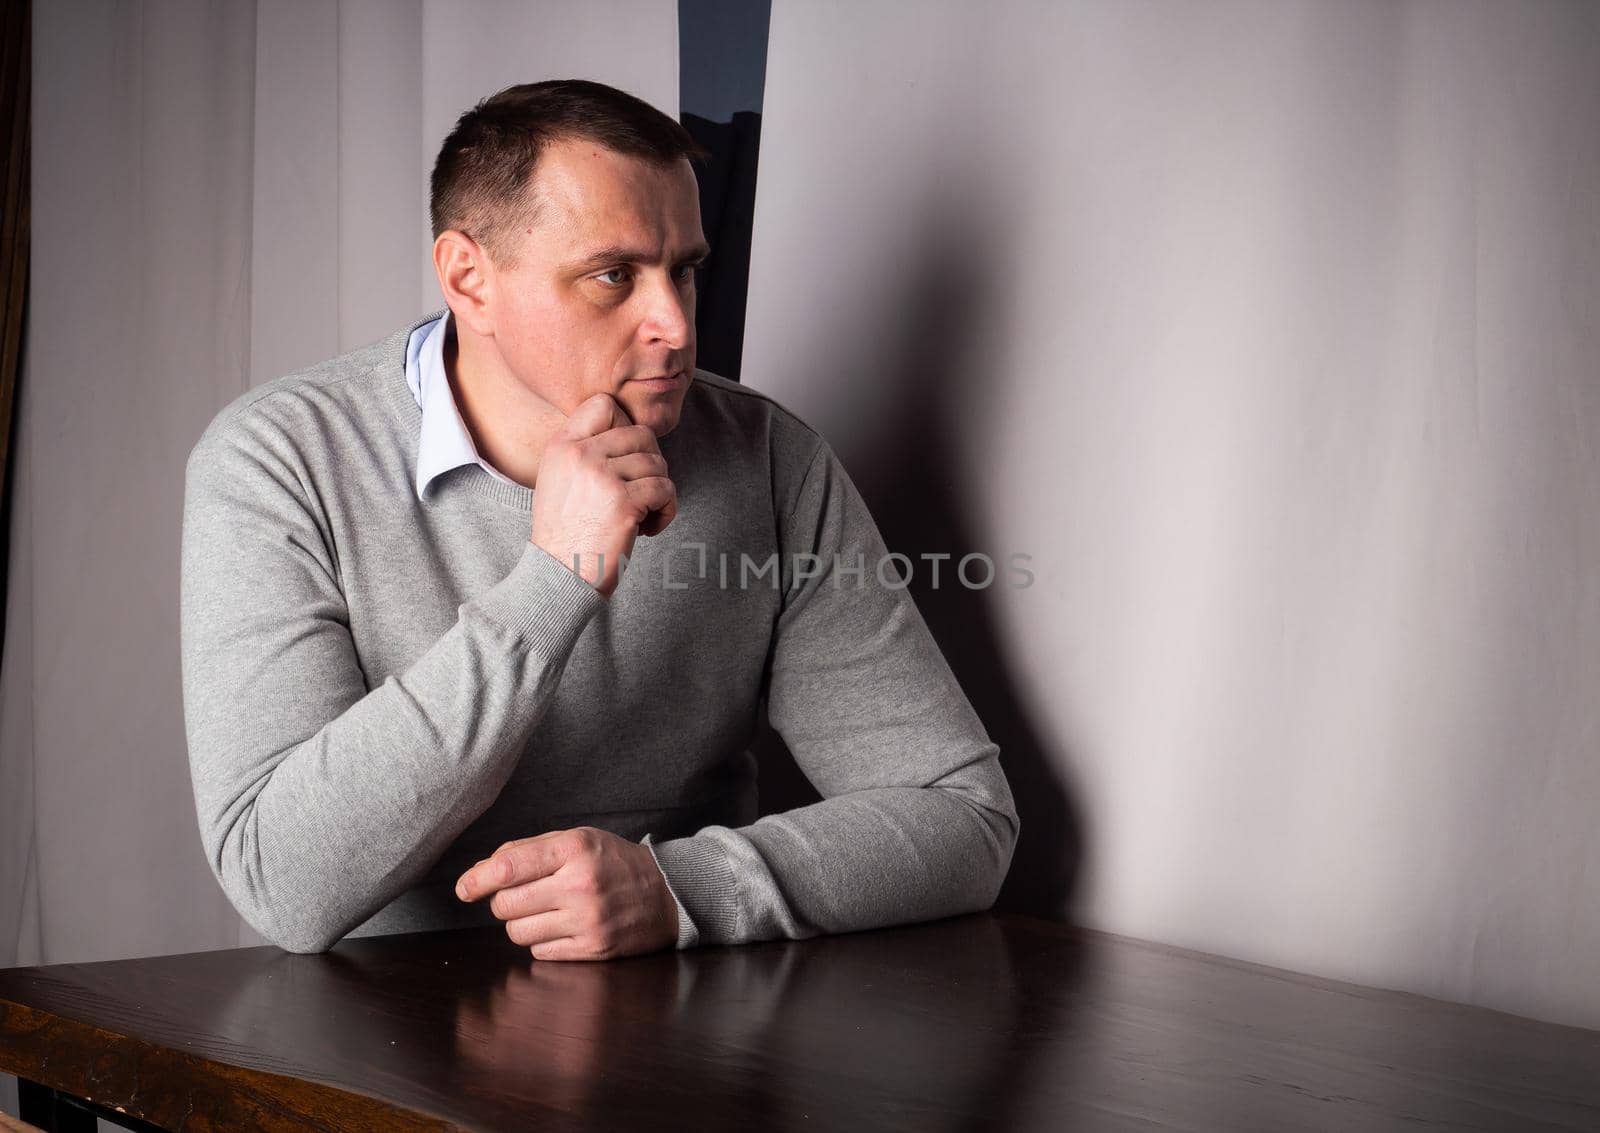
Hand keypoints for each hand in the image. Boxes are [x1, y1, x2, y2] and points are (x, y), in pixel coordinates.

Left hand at [454, 826, 678, 960]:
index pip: (508, 868)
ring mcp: (586, 921)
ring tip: (547, 910)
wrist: (667, 895)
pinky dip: (543, 940)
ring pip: (517, 932)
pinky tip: (564, 926)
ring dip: (522, 923)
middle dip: (505, 901)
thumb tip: (482, 870)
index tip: (464, 888)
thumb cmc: (616, 863)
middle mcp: (579, 885)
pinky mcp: (592, 949)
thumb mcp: (578, 840)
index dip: (477, 880)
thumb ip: (530, 849)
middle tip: (526, 894)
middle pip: (506, 904)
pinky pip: (540, 951)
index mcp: (574, 849)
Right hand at [530, 393, 677, 595]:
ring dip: (658, 492)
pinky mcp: (625, 502)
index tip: (624, 459)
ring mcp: (602, 477)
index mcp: (562, 447)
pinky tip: (648, 529)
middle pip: (642, 434)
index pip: (604, 404)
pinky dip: (666, 511)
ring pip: (658, 464)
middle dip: (650, 465)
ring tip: (641, 515)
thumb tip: (633, 434)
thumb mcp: (559, 481)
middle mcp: (580, 455)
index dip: (625, 426)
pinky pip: (666, 490)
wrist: (559, 577)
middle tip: (640, 492)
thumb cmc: (567, 535)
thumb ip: (586, 452)